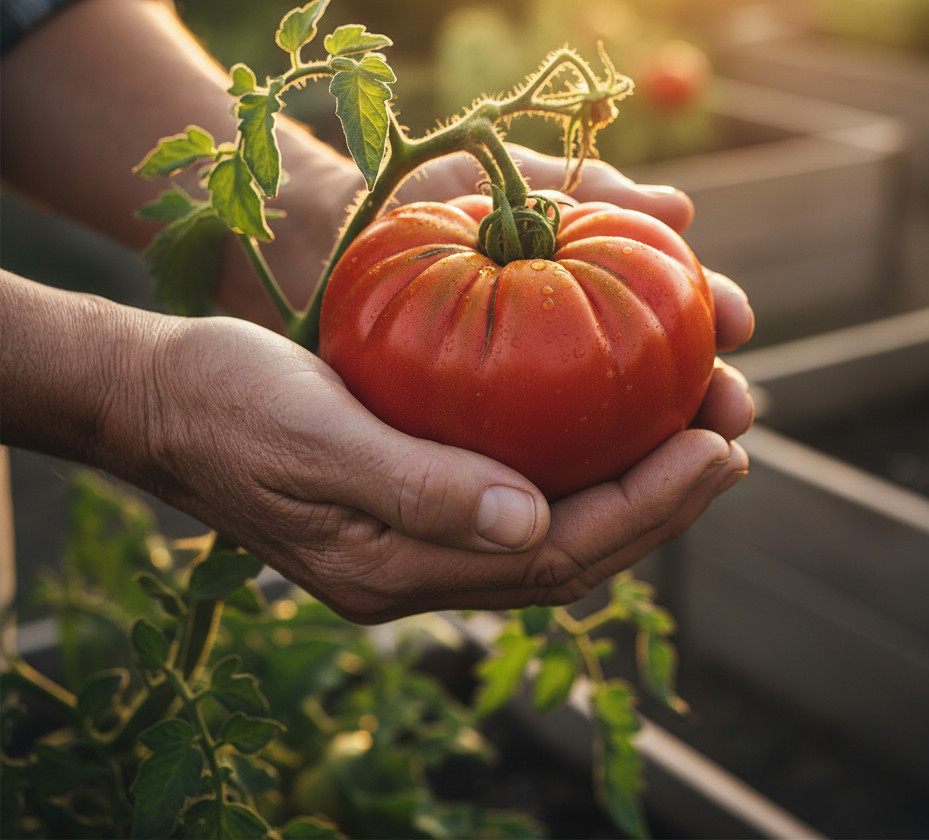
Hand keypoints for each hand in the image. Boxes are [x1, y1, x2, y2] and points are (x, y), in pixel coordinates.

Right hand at [136, 314, 749, 622]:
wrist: (161, 396)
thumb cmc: (226, 402)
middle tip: (735, 431)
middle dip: (664, 499)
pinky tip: (611, 420)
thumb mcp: (313, 436)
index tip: (718, 448)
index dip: (646, 507)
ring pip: (554, 526)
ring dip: (635, 482)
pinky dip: (581, 463)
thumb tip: (531, 524)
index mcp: (397, 564)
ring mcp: (418, 532)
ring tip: (703, 427)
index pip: (552, 554)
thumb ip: (417, 488)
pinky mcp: (415, 492)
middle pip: (570, 549)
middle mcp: (419, 562)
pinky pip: (522, 492)